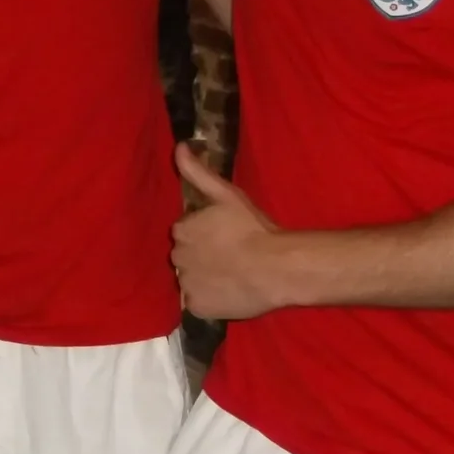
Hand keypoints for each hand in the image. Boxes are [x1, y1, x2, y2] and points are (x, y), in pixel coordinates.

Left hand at [171, 145, 288, 320]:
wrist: (275, 268)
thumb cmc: (253, 229)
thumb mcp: (227, 194)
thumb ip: (198, 172)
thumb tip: (178, 146)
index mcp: (182, 230)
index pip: (185, 233)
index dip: (205, 235)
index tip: (224, 237)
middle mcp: (177, 257)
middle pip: (185, 256)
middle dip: (201, 256)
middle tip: (229, 257)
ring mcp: (186, 284)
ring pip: (190, 280)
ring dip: (203, 278)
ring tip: (230, 276)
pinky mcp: (197, 307)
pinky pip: (197, 302)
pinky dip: (208, 299)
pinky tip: (228, 292)